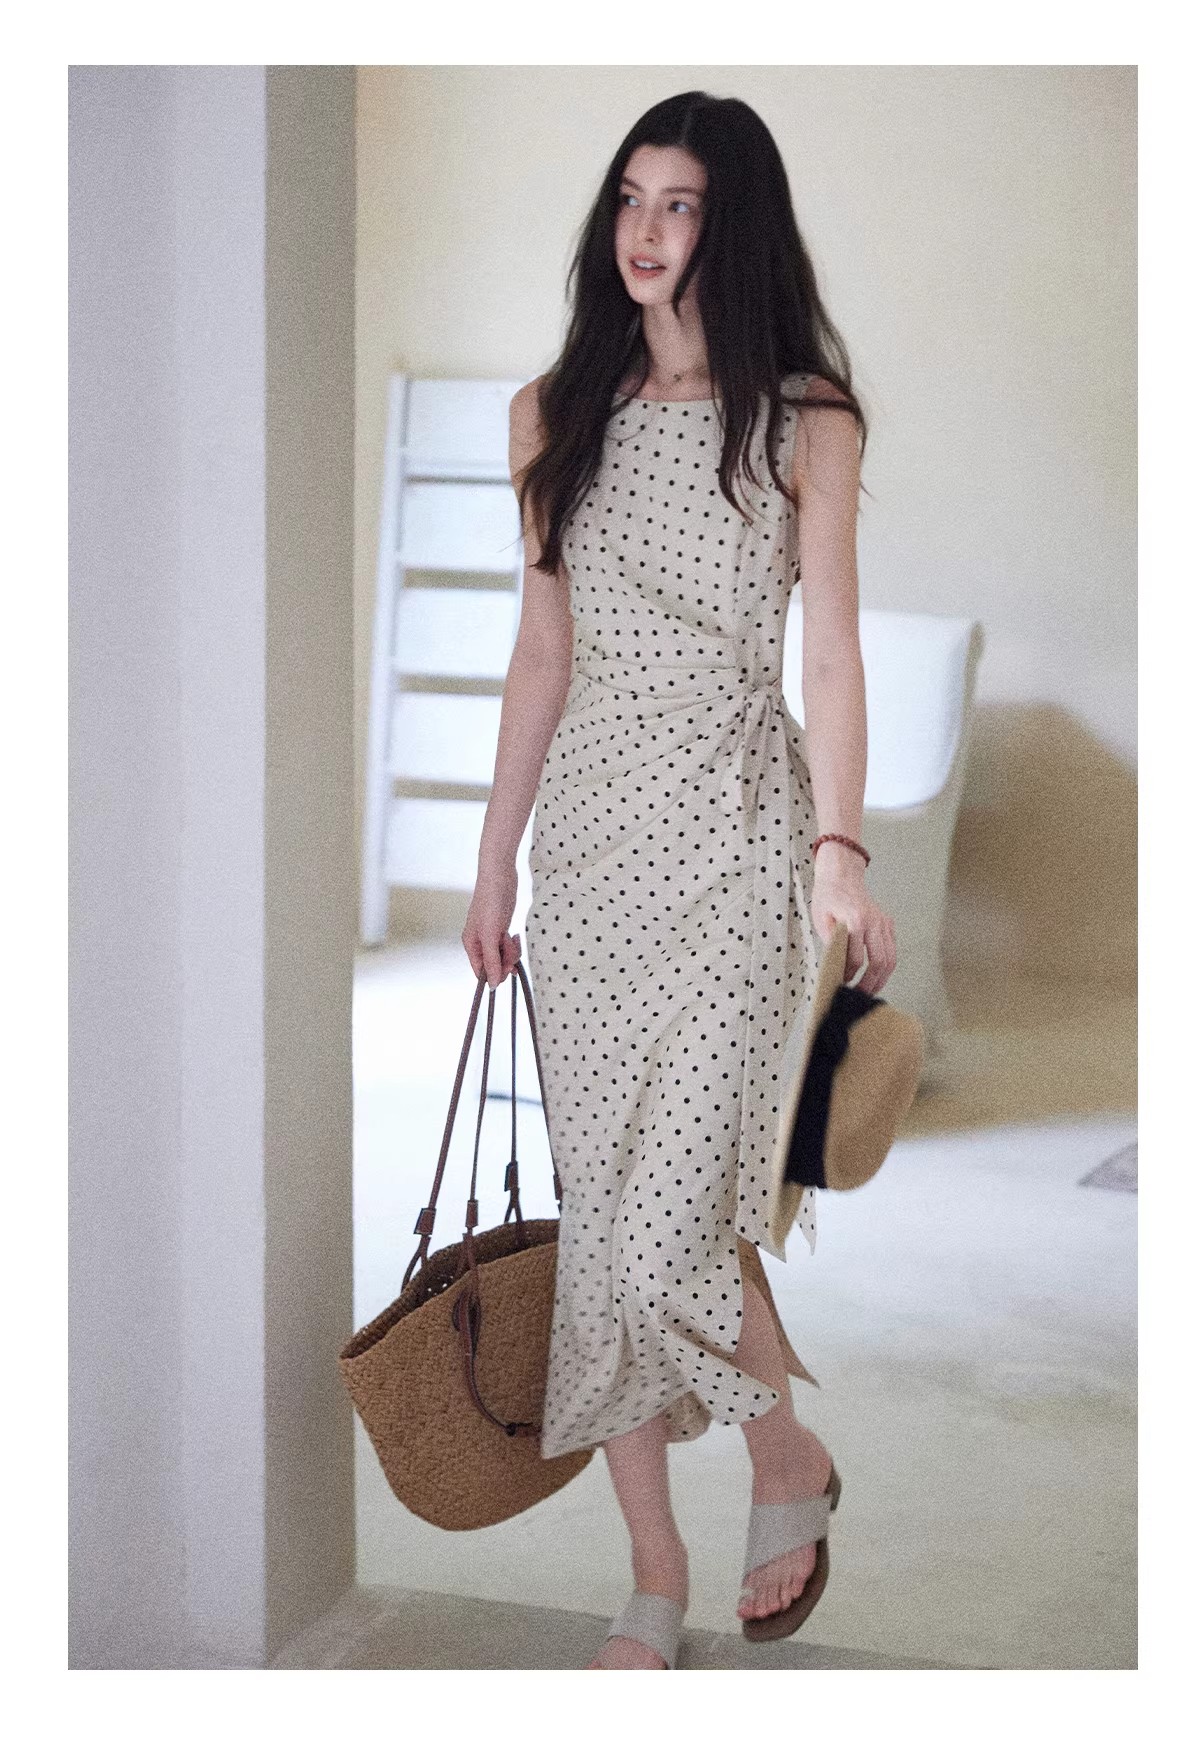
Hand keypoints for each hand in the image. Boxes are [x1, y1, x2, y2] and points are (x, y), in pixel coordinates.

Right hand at [462, 861, 521, 988]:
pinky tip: (515, 935)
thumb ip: (491, 961)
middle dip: (506, 960)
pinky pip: (508, 946)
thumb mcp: (490, 934)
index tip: (508, 969)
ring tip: (513, 938)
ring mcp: (491, 936)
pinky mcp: (501, 929)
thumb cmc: (491, 902)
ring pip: (503, 956)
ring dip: (511, 952)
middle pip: (494, 965)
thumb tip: (493, 985)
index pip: (481, 971)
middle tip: (512, 948)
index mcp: (471, 944)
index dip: (495, 974)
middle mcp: (479, 942)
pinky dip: (513, 944)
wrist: (500, 876)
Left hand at [811, 845, 895, 994]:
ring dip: (881, 978)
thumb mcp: (820, 918)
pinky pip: (892, 950)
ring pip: (890, 958)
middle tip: (860, 995)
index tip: (842, 983)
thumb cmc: (829, 896)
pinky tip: (877, 975)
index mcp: (856, 920)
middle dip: (870, 983)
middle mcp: (874, 922)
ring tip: (870, 990)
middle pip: (879, 962)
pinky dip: (886, 966)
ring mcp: (883, 923)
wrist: (841, 876)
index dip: (848, 975)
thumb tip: (834, 966)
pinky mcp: (888, 924)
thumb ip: (829, 941)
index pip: (855, 958)